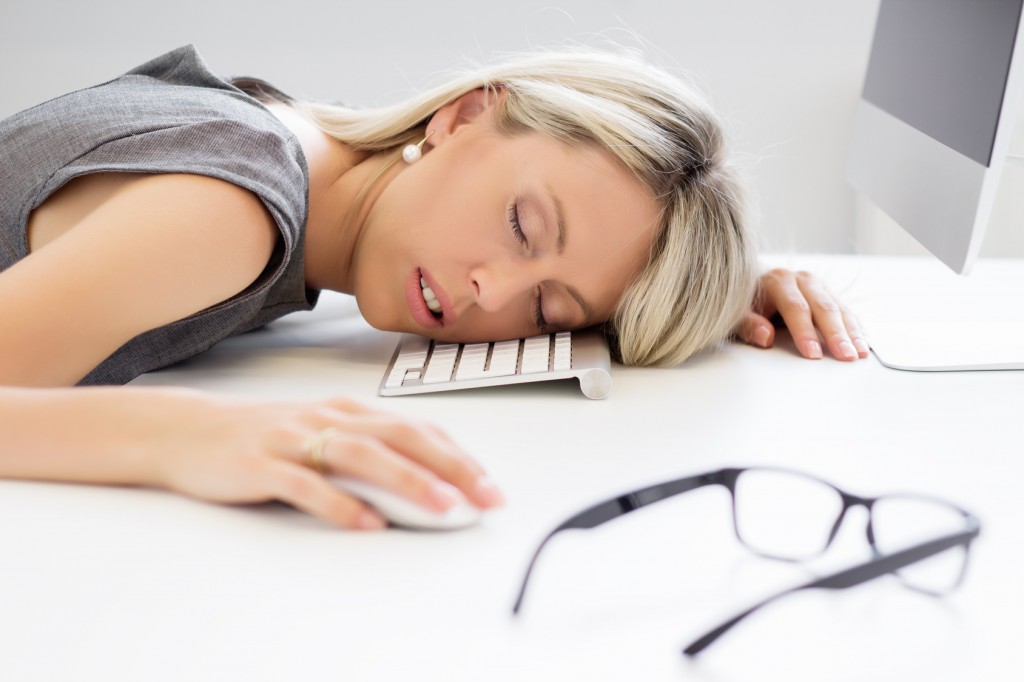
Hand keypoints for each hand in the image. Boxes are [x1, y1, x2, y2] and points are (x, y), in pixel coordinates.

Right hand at [142, 390, 503, 529]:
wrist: (185, 431)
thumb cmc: (262, 436)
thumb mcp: (319, 433)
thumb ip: (364, 450)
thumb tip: (419, 481)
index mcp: (346, 409)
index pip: (415, 428)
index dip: (457, 454)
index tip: (489, 484)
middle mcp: (326, 417)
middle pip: (400, 436)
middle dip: (450, 465)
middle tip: (485, 496)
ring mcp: (293, 438)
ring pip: (361, 454)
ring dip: (408, 481)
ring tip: (442, 506)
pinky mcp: (260, 463)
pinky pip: (305, 484)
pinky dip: (339, 503)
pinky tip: (366, 522)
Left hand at [734, 269, 869, 360]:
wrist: (754, 286)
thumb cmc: (746, 304)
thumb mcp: (738, 315)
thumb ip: (748, 325)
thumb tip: (766, 337)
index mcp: (778, 281)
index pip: (795, 308)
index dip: (805, 332)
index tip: (813, 354)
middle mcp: (802, 279)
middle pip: (823, 308)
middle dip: (836, 334)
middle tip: (845, 356)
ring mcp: (818, 286)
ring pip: (839, 309)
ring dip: (852, 333)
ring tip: (860, 353)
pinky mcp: (829, 294)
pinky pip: (846, 311)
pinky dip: (856, 328)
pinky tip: (863, 343)